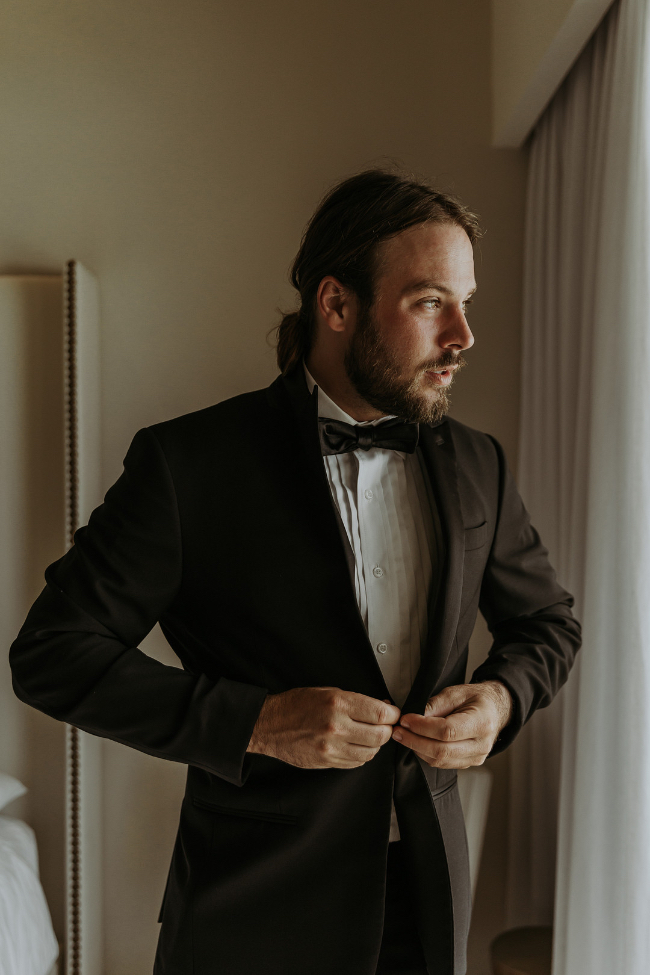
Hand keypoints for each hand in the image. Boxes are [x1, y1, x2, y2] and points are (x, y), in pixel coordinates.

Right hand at [247, 687, 400, 768]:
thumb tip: (382, 707)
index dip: (392, 714)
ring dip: (375, 744)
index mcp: (337, 703)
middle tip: (385, 725)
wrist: (270, 725)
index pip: (380, 713)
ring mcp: (331, 747)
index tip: (393, 713)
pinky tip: (356, 745)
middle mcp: (336, 726)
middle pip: (380, 735)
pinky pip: (356, 762)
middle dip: (387, 730)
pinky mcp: (327, 762)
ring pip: (370, 752)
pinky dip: (361, 755)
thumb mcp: (327, 692)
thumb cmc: (296, 705)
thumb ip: (355, 701)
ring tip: (369, 735)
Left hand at [391, 681, 512, 767]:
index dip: (422, 727)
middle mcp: (481, 744)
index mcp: (481, 722)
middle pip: (442, 750)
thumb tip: (414, 716)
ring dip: (418, 749)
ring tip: (403, 736)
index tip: (405, 720)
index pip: (447, 731)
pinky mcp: (469, 763)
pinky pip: (443, 764)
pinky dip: (426, 755)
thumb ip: (436, 704)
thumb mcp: (456, 692)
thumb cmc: (477, 698)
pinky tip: (417, 743)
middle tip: (398, 731)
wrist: (496, 710)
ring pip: (441, 761)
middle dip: (415, 741)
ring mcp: (476, 757)